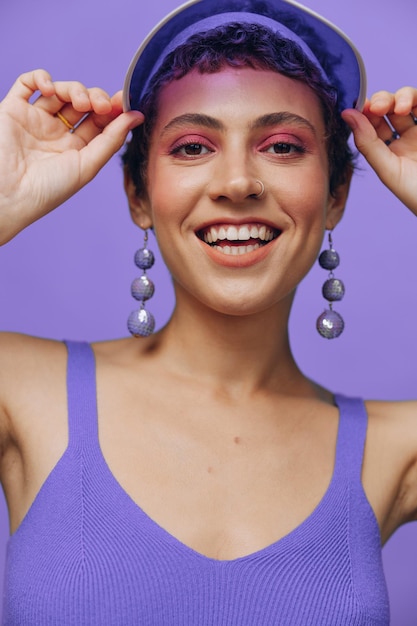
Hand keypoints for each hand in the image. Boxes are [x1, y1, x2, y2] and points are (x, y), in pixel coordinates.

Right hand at [0, 69, 143, 243]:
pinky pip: (27, 83)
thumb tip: (137, 116)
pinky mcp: (13, 110)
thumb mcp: (87, 166)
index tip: (124, 103)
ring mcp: (35, 120)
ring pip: (60, 91)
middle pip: (83, 103)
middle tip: (101, 105)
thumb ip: (111, 140)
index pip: (100, 121)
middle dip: (96, 98)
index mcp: (76, 150)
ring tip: (79, 102)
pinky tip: (50, 89)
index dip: (113, 109)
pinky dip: (41, 78)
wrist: (7, 195)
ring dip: (74, 89)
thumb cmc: (48, 189)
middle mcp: (57, 134)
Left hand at [342, 87, 416, 214]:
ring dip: (402, 96)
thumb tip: (346, 114)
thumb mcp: (389, 170)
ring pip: (411, 100)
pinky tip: (412, 105)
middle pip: (390, 108)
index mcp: (391, 151)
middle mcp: (408, 138)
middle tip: (378, 108)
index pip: (373, 124)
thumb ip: (367, 143)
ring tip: (401, 107)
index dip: (365, 112)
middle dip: (382, 101)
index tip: (359, 108)